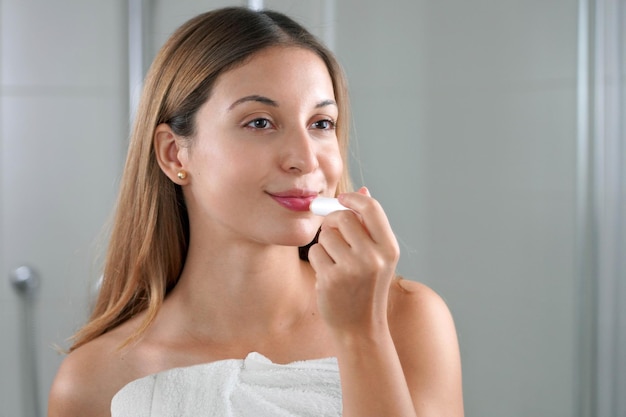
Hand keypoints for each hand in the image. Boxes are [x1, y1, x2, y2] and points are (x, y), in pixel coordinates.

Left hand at [308, 187, 399, 335]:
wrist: (360, 329)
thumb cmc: (367, 288)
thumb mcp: (378, 257)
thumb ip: (369, 225)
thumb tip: (362, 190)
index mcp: (389, 248)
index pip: (371, 208)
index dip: (353, 198)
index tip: (342, 199)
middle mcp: (374, 257)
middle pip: (343, 217)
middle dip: (333, 222)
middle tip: (334, 234)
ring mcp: (352, 268)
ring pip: (326, 234)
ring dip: (325, 244)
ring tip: (335, 262)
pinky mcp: (332, 278)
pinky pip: (316, 251)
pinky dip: (318, 259)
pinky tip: (329, 275)